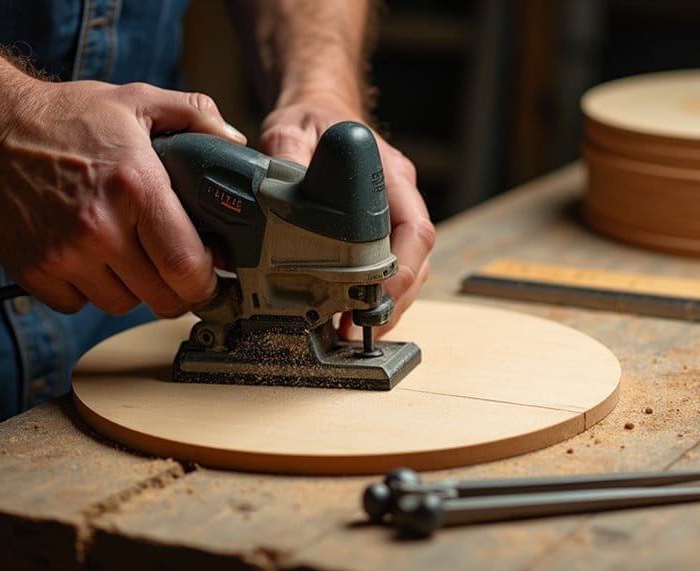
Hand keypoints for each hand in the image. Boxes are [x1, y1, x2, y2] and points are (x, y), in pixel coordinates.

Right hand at [0, 79, 245, 317]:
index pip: (187, 266)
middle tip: (176, 271)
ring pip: (121, 305)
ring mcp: (63, 253)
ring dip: (133, 289)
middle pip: (161, 297)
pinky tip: (90, 260)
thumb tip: (234, 143)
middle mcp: (99, 227)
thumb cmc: (65, 117)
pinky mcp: (33, 270)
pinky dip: (88, 291)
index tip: (211, 275)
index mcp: (135, 186)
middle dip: (177, 289)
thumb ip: (194, 115)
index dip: (207, 281)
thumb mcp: (137, 100)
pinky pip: (77, 305)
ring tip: (130, 256)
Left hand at [259, 98, 435, 336]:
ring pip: (408, 269)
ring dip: (389, 303)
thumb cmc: (310, 119)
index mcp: (389, 175)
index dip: (405, 267)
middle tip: (364, 328)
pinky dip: (376, 295)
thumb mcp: (289, 129)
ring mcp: (393, 215)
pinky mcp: (379, 230)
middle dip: (396, 299)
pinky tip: (353, 315)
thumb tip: (282, 187)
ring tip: (356, 331)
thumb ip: (286, 154)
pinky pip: (389, 267)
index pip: (414, 227)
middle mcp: (398, 197)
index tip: (383, 294)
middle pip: (417, 258)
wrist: (316, 110)